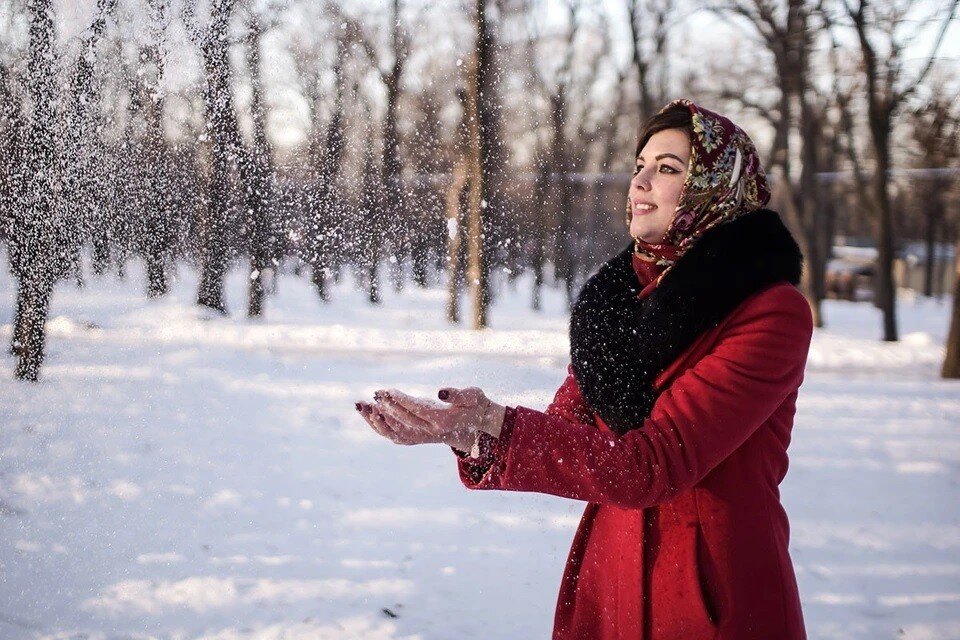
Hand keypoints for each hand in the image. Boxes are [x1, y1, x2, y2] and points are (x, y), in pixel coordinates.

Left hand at [356, 387, 505, 453]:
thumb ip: (459, 394)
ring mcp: (424, 436)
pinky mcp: (418, 436)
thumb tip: (441, 392)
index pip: (418, 410)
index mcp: (444, 421)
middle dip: (389, 406)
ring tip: (362, 406)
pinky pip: (395, 434)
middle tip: (377, 393)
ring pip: (395, 431)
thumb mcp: (473, 395)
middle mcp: (432, 431)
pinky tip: (369, 414)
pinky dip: (381, 426)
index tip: (389, 391)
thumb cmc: (475, 403)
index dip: (403, 401)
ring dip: (378, 419)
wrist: (475, 421)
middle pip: (405, 420)